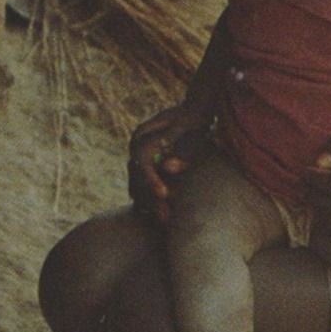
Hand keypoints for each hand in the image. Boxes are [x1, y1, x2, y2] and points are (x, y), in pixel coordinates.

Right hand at [128, 101, 208, 222]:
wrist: (194, 110)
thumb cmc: (195, 122)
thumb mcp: (193, 135)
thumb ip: (180, 151)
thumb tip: (166, 167)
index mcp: (143, 136)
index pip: (142, 163)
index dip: (151, 181)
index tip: (165, 195)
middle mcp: (135, 145)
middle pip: (137, 177)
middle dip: (151, 199)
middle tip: (165, 219)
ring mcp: (137, 154)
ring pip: (136, 183)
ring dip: (149, 203)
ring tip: (165, 221)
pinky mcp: (144, 162)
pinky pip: (142, 183)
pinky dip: (150, 197)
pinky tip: (161, 213)